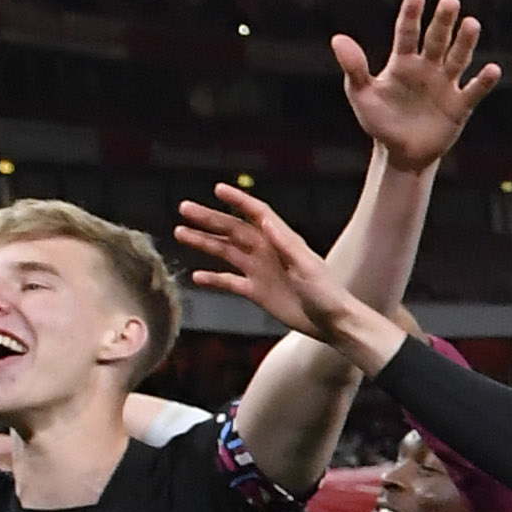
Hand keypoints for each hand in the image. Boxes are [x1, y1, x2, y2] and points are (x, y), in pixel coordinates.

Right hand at [170, 185, 405, 366]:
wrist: (331, 322)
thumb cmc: (326, 292)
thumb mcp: (306, 266)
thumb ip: (285, 243)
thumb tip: (265, 220)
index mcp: (281, 240)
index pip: (256, 213)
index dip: (238, 201)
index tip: (218, 189)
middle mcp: (267, 251)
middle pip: (233, 229)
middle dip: (209, 219)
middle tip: (184, 208)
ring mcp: (260, 270)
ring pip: (226, 252)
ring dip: (204, 242)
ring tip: (180, 233)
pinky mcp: (256, 291)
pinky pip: (229, 282)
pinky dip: (213, 279)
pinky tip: (196, 276)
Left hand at [334, 0, 499, 172]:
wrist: (400, 153)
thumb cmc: (379, 121)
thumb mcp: (361, 95)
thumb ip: (354, 68)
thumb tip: (337, 38)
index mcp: (403, 62)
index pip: (407, 33)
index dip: (411, 15)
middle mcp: (427, 68)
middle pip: (437, 39)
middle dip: (443, 21)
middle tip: (450, 1)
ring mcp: (445, 85)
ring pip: (458, 58)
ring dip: (465, 42)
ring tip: (471, 24)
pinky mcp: (460, 106)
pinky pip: (474, 91)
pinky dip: (483, 81)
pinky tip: (492, 69)